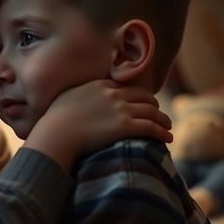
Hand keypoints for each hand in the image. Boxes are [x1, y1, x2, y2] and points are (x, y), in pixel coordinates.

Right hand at [24, 80, 171, 170]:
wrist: (56, 133)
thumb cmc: (55, 120)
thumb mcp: (67, 97)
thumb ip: (79, 93)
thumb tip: (77, 97)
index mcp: (101, 85)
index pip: (127, 86)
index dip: (137, 95)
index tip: (141, 102)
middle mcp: (114, 94)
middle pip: (144, 96)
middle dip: (154, 105)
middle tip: (158, 113)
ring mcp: (120, 109)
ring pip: (152, 112)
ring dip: (163, 120)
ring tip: (167, 126)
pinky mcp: (125, 126)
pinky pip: (151, 128)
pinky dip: (162, 133)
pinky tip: (168, 138)